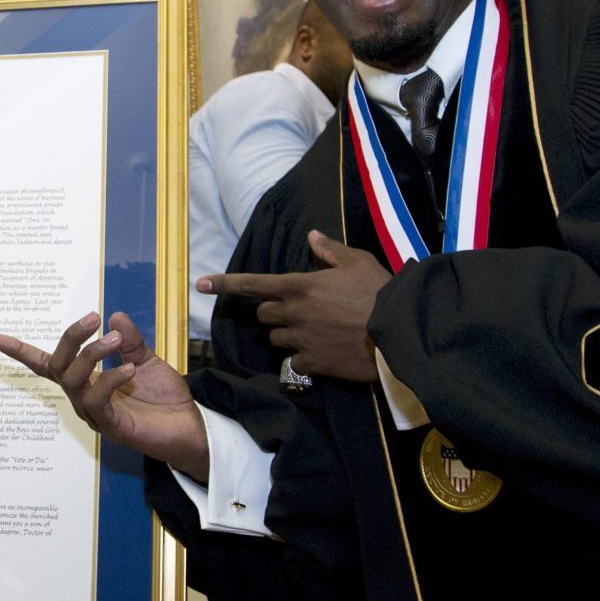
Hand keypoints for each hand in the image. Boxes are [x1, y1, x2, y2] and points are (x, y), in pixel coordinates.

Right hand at [0, 311, 209, 480]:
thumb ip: (128, 341)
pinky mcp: (111, 427)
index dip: (19, 351)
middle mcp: (84, 398)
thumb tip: (113, 315)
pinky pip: (97, 400)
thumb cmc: (164, 398)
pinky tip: (128, 369)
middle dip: (70, 338)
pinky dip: (110, 379)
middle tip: (93, 317)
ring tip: (115, 341)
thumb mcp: (146, 360)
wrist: (190, 428)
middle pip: (58, 366)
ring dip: (92, 355)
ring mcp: (95, 414)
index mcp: (87, 381)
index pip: (47, 364)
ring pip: (74, 381)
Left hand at [198, 229, 390, 381]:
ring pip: (276, 340)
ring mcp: (301, 340)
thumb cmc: (379, 291)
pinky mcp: (312, 364)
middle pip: (263, 315)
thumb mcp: (357, 262)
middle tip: (298, 312)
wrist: (399, 331)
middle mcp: (293, 313)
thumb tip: (311, 236)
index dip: (224, 283)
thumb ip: (330, 251)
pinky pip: (294, 363)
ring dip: (287, 335)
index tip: (200, 283)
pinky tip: (323, 354)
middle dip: (274, 313)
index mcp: (300, 285)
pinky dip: (303, 359)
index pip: (252, 283)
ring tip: (314, 333)